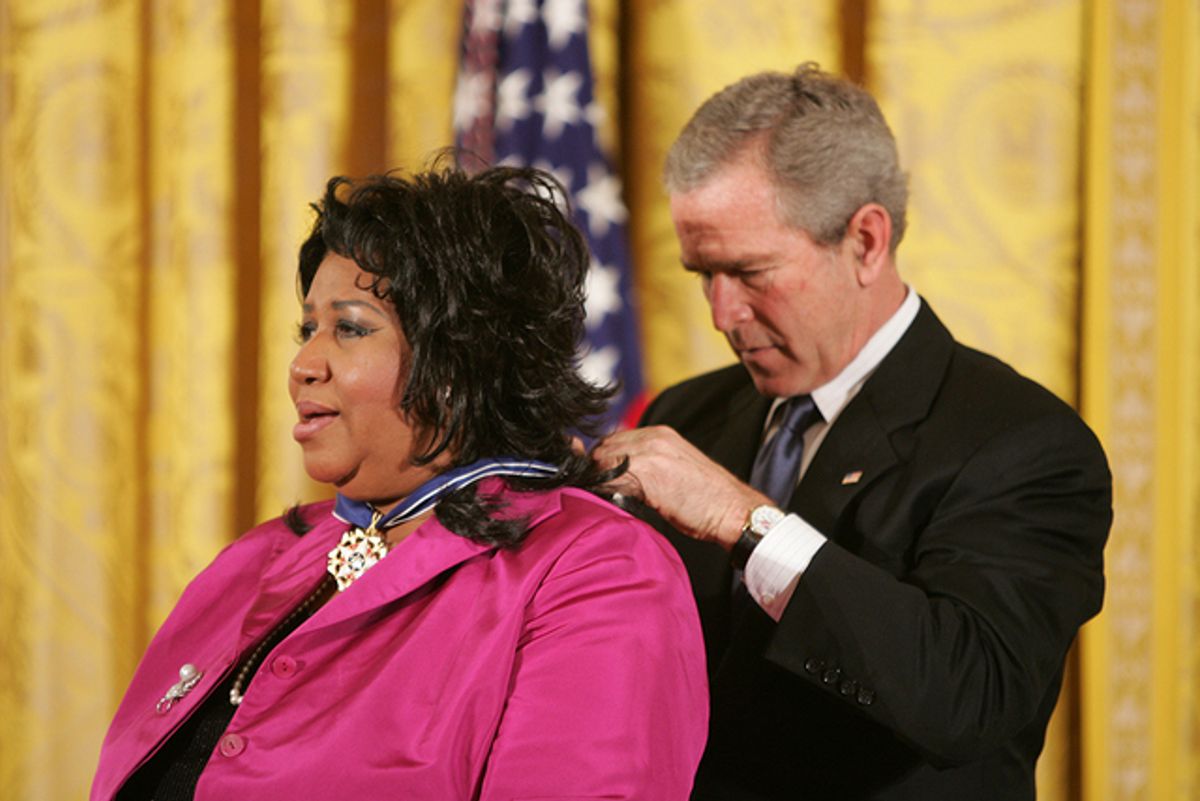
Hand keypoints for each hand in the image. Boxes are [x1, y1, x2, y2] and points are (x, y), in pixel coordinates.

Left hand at [591, 426, 772, 549]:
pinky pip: (610, 477)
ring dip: (599, 480)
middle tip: (603, 492)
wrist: (732, 510)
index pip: (615, 440)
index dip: (604, 461)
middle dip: (598, 469)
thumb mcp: (674, 471)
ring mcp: (649, 452)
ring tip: (609, 499)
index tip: (601, 479)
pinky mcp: (647, 472)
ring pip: (602, 461)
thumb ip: (649, 465)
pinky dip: (604, 490)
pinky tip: (614, 503)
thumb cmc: (707, 499)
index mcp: (661, 434)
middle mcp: (653, 436)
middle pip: (604, 447)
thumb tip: (619, 477)